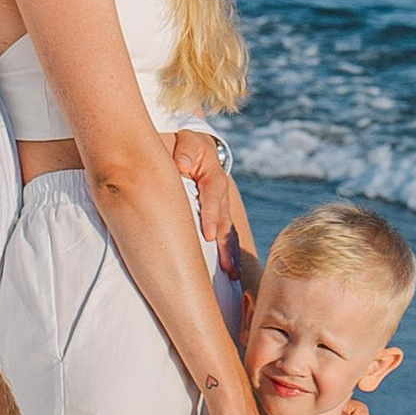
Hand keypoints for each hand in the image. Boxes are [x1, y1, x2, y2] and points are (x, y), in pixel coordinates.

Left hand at [170, 130, 240, 269]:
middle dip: (226, 245)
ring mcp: (223, 206)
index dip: (212, 216)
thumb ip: (185, 152)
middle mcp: (222, 194)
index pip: (214, 196)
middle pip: (226, 220)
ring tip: (232, 273)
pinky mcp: (220, 215)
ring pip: (229, 231)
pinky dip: (231, 252)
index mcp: (213, 175)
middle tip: (226, 266)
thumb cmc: (187, 146)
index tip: (209, 236)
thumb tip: (183, 167)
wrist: (197, 148)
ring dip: (231, 252)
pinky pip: (228, 235)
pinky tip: (232, 271)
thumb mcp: (186, 141)